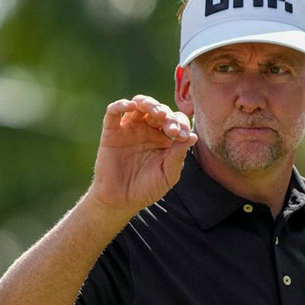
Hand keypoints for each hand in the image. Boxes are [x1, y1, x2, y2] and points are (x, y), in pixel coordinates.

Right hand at [88, 95, 196, 216]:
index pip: (175, 120)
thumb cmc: (147, 189)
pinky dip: (121, 104)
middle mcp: (148, 129)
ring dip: (149, 103)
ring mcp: (129, 128)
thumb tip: (193, 136)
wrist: (121, 201)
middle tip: (170, 127)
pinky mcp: (111, 131)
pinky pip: (114, 112)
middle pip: (159, 109)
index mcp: (164, 138)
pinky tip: (131, 106)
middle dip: (166, 114)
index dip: (180, 123)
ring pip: (139, 104)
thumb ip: (178, 154)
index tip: (181, 136)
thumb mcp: (168, 174)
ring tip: (156, 112)